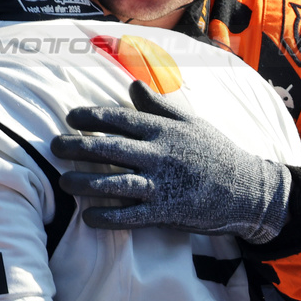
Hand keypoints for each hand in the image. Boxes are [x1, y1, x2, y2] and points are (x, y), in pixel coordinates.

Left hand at [49, 80, 291, 243]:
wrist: (246, 189)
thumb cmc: (216, 152)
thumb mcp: (191, 122)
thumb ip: (159, 105)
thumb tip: (132, 84)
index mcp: (165, 131)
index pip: (121, 119)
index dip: (93, 118)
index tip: (71, 117)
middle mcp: (160, 155)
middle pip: (111, 148)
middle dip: (79, 147)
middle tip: (54, 146)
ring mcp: (162, 184)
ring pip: (116, 182)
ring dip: (86, 182)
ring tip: (64, 181)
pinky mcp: (167, 211)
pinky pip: (131, 215)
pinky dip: (108, 216)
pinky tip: (88, 216)